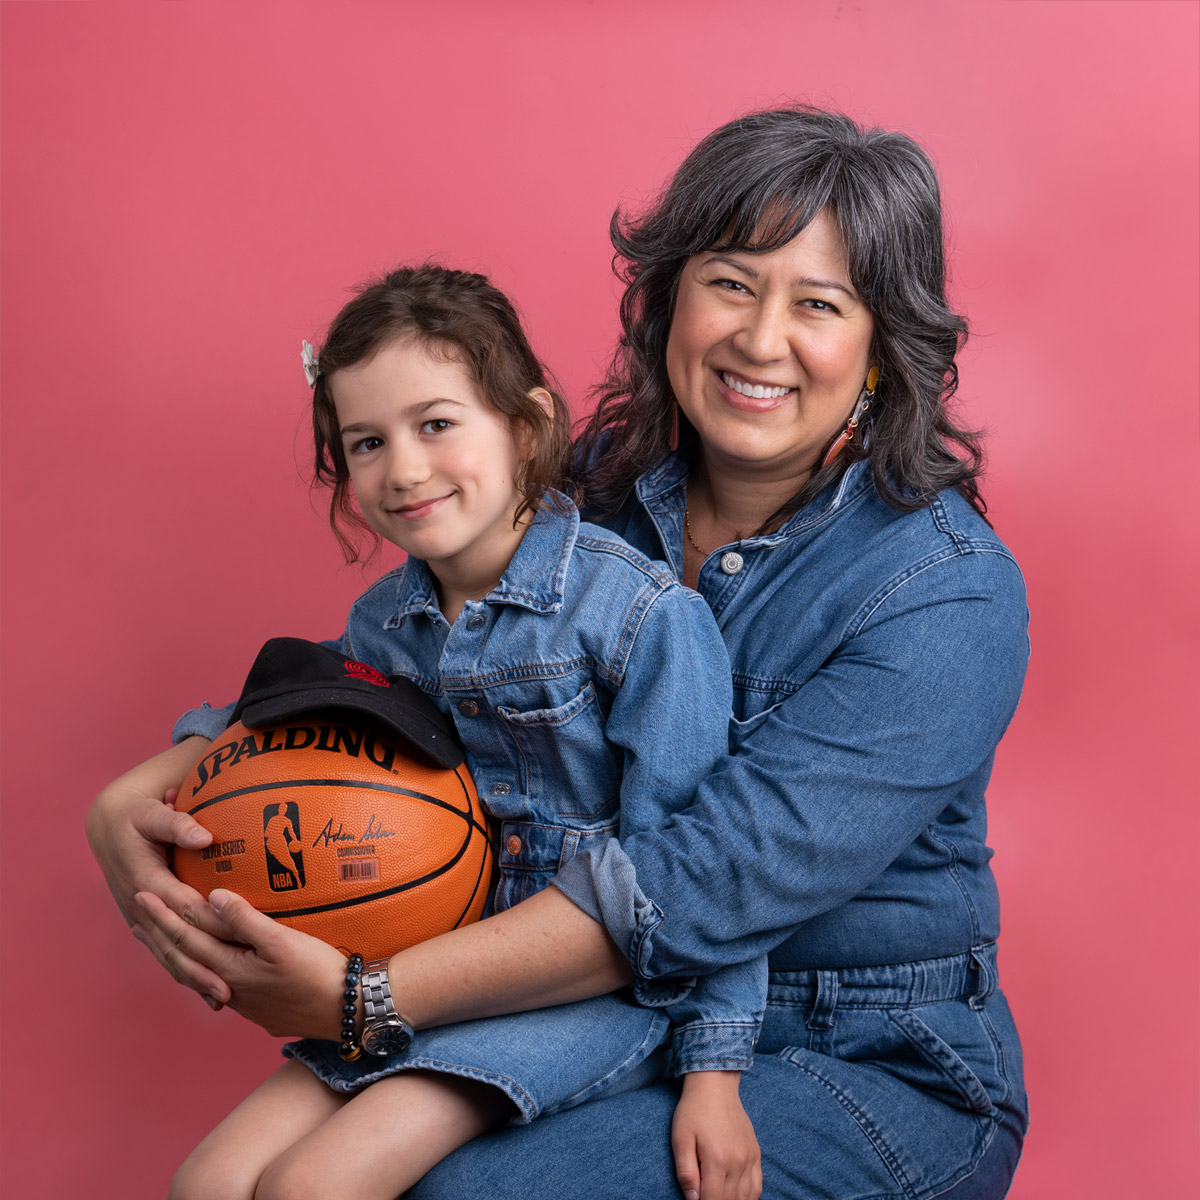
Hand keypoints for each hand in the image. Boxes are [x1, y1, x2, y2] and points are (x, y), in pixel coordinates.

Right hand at [87, 739, 237, 1000]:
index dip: (211, 925)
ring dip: (193, 978)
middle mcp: (141, 907)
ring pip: (168, 954)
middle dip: (201, 967)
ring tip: (222, 999)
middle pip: (175, 943)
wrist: (108, 826)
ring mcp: (141, 919)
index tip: (240, 939)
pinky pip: (166, 951)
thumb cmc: (137, 816)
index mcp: (147, 883)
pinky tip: (206, 989)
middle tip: (231, 988)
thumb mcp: (153, 814)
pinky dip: (184, 971)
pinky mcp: (144, 923)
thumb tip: (203, 837)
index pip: (185, 909)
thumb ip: (177, 824)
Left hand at [133, 888, 347, 1038]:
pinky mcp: (260, 1007)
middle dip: (160, 935)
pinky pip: (216, 984)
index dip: (164, 916)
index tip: (142, 895)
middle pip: (185, 960)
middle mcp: (230, 990)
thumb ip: (244, 919)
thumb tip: (211, 897)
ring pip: (198, 974)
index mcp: (231, 971)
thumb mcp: (282, 941)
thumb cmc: (319, 972)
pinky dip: (200, 968)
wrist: (348, 1010)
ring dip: (177, 953)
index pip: (187, 938)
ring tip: (162, 940)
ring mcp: (244, 1003)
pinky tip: (208, 967)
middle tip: (138, 914)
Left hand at [671, 1071, 761, 1199]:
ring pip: (746, 1197)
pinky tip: (736, 1197)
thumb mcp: (680, 1139)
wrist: (715, 1085)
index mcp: (718, 1159)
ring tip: (717, 1196)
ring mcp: (750, 1157)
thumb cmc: (693, 1111)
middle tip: (704, 1197)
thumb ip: (686, 1172)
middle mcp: (738, 1161)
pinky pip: (757, 1186)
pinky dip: (749, 1198)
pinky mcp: (756, 1153)